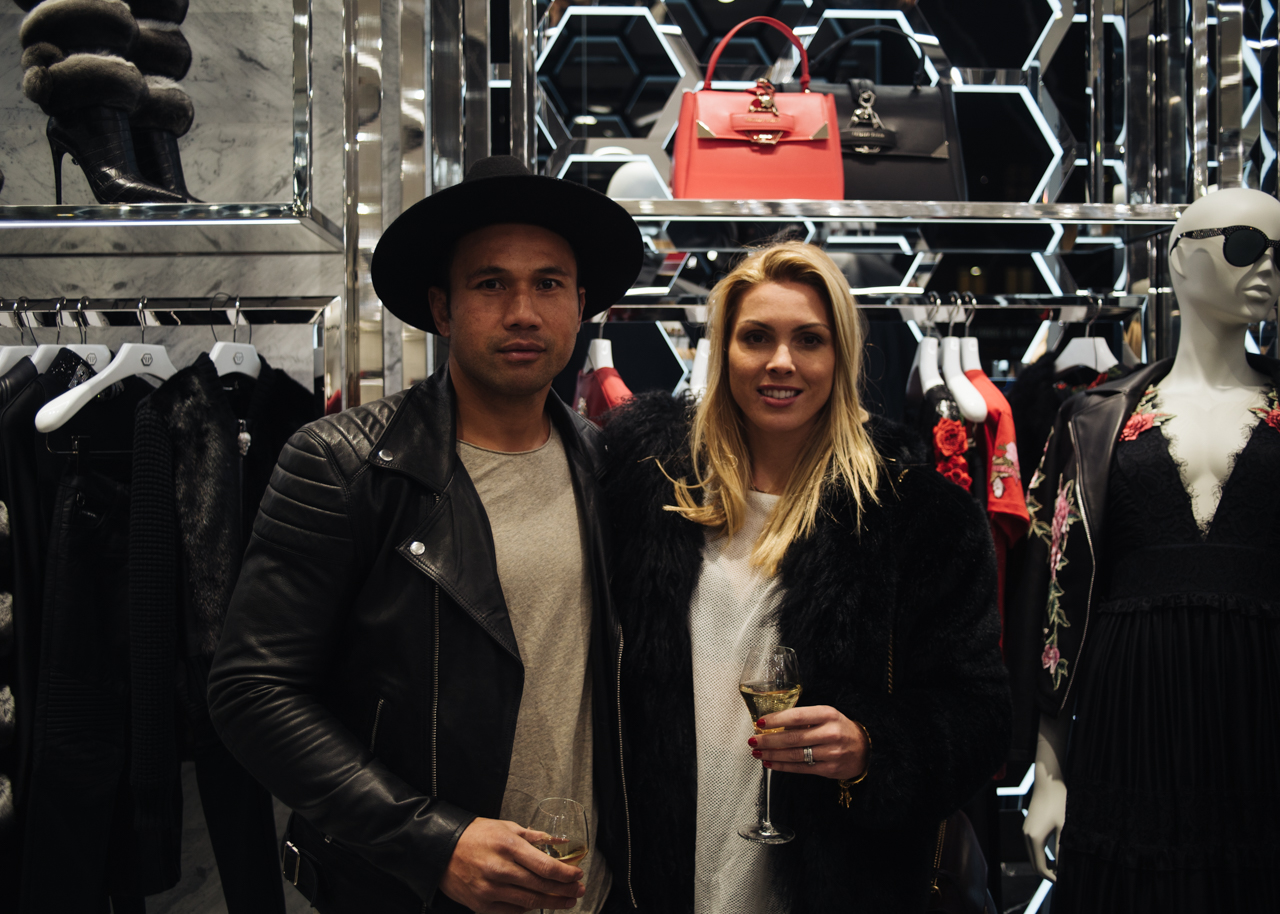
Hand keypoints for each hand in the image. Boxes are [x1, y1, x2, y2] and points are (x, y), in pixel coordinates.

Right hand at [439, 817, 584, 913]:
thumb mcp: (505, 827)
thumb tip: (558, 841)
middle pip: (541, 886)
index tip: (578, 875)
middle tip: (578, 890)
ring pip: (529, 902)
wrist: (440, 849)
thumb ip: (533, 837)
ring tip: (567, 901)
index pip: (545, 865)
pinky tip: (540, 904)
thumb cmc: (474, 835)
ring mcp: (490, 890)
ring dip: (552, 903)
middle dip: (564, 890)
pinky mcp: (481, 904)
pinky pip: (512, 911)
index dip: (565, 874)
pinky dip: (528, 909)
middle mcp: (499, 869)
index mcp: (508, 846)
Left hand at [750, 705, 867, 780]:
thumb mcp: (826, 716)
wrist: (865, 749)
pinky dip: (782, 766)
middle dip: (769, 740)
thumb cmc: (839, 728)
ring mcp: (831, 752)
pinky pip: (801, 768)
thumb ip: (804, 718)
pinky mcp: (829, 769)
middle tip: (753, 740)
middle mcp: (830, 733)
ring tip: (758, 753)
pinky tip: (770, 763)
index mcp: (828, 714)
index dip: (777, 719)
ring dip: (772, 754)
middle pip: (793, 737)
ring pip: (795, 754)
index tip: (761, 723)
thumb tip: (773, 723)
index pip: (798, 716)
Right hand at [1023, 776, 1064, 881]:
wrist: (1048, 784)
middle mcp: (1026, 836)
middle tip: (1064, 878)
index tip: (1065, 882)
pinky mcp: (1028, 827)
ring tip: (1061, 869)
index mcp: (1035, 839)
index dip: (1052, 878)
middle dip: (1048, 874)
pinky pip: (1032, 847)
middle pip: (1034, 864)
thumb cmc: (1059, 804)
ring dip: (1044, 865)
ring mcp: (1025, 831)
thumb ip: (1063, 849)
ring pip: (1032, 856)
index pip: (1040, 868)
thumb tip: (1064, 868)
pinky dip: (1041, 856)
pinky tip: (1055, 856)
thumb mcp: (1064, 828)